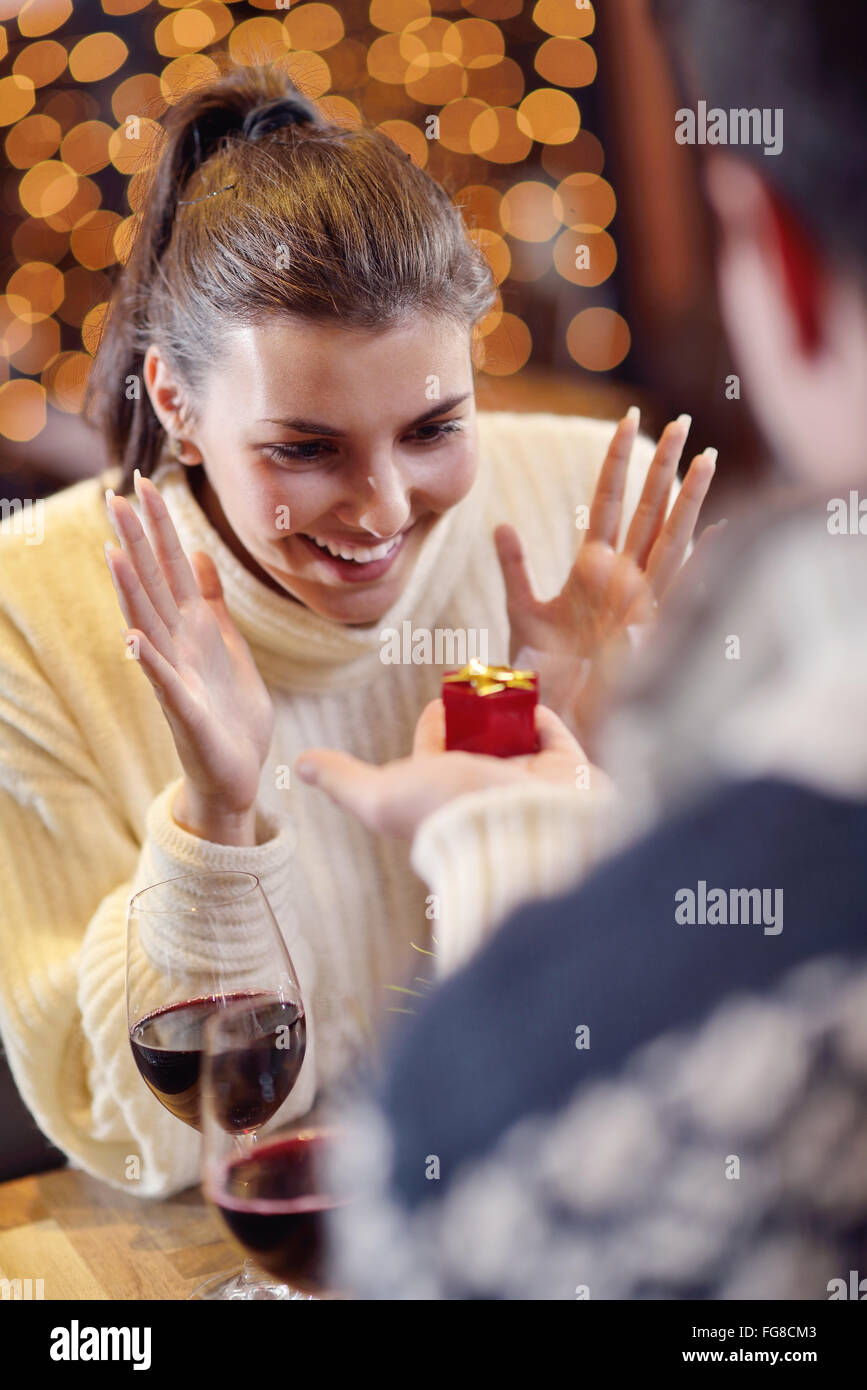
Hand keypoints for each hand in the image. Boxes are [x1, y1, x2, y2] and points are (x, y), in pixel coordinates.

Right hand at [104, 472, 273, 837]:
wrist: (237, 772)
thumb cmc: (229, 710)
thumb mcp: (226, 645)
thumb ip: (212, 602)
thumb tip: (201, 554)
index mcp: (191, 628)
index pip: (171, 567)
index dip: (159, 526)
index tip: (144, 482)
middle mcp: (176, 646)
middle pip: (153, 585)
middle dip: (136, 542)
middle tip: (116, 496)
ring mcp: (175, 677)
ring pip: (149, 625)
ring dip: (131, 591)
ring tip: (113, 553)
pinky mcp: (184, 712)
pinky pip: (164, 683)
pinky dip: (150, 662)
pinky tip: (135, 639)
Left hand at [295, 699, 606, 840]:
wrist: (522, 829)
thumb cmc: (449, 813)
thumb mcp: (382, 796)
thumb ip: (344, 780)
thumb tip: (299, 764)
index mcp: (445, 795)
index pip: (436, 747)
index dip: (435, 721)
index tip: (440, 701)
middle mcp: (487, 790)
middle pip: (477, 739)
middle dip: (475, 714)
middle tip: (475, 684)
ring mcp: (529, 783)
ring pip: (516, 736)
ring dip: (508, 710)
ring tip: (503, 684)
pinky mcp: (568, 775)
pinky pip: (555, 736)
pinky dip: (543, 716)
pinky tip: (530, 701)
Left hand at [495, 409, 715, 735]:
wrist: (556, 711)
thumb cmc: (543, 666)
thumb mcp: (522, 610)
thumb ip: (515, 566)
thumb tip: (501, 524)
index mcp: (593, 566)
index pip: (607, 501)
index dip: (615, 462)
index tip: (624, 419)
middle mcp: (623, 576)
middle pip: (648, 509)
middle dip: (663, 465)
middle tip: (681, 420)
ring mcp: (640, 599)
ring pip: (670, 538)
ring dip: (688, 500)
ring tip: (705, 457)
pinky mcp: (650, 629)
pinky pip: (679, 589)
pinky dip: (702, 561)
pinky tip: (721, 532)